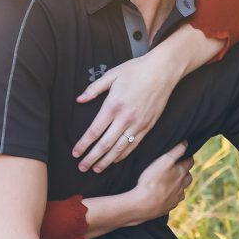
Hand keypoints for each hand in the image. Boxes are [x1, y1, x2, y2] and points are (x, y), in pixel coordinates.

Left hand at [72, 51, 183, 171]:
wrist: (162, 71)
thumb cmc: (136, 70)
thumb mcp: (112, 75)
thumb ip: (94, 89)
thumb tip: (79, 100)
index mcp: (113, 105)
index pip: (94, 131)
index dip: (83, 144)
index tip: (75, 153)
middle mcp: (125, 118)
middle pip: (105, 144)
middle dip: (91, 158)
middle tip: (82, 167)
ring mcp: (138, 124)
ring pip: (119, 148)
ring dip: (106, 161)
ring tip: (96, 169)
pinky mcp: (148, 126)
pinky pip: (133, 145)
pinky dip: (123, 155)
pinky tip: (115, 160)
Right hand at [128, 142, 193, 222]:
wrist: (143, 204)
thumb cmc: (152, 181)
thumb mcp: (163, 161)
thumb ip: (176, 151)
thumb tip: (186, 143)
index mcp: (181, 173)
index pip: (190, 162)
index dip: (188, 157)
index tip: (184, 154)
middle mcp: (182, 186)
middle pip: (188, 176)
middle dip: (185, 171)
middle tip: (177, 168)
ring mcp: (176, 198)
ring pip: (182, 189)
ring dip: (180, 185)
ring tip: (171, 181)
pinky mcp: (169, 207)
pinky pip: (175, 200)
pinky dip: (172, 196)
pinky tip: (165, 194)